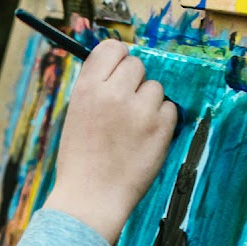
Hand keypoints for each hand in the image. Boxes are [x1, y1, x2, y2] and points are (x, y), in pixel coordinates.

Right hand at [43, 39, 177, 245]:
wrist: (91, 197)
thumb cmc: (81, 159)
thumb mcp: (77, 114)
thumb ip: (98, 89)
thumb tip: (122, 68)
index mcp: (87, 88)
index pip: (112, 48)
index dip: (118, 58)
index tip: (119, 72)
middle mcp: (113, 93)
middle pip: (137, 65)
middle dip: (134, 82)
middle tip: (125, 107)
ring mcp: (140, 111)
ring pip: (155, 87)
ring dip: (149, 103)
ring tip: (132, 128)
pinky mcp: (161, 128)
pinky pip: (170, 109)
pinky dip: (161, 121)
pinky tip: (145, 139)